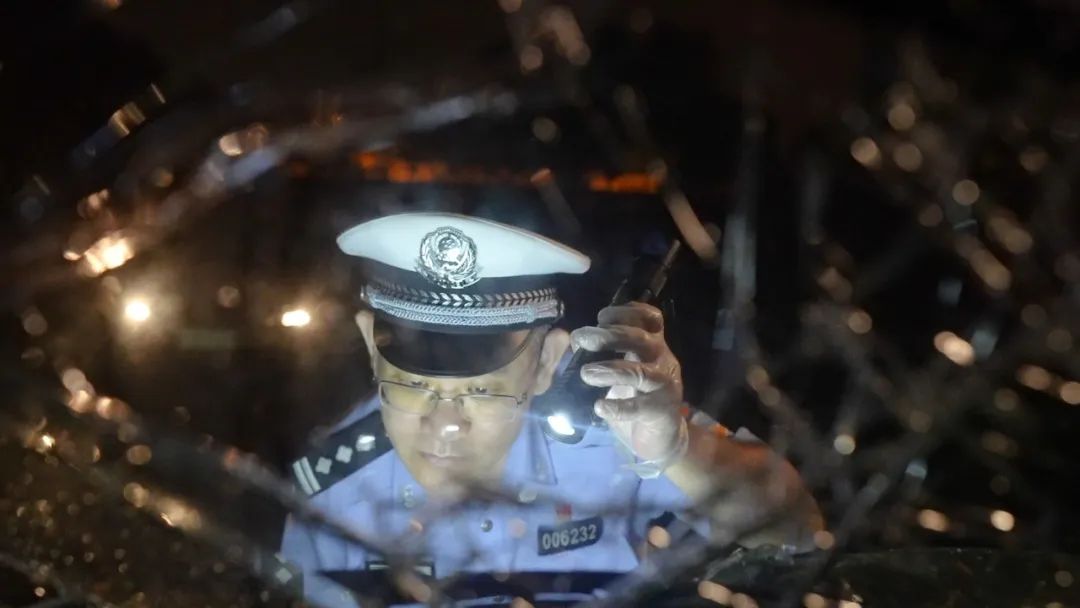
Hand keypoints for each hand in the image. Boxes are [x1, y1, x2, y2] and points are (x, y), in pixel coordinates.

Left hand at [571, 302, 685, 464]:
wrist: (662, 436)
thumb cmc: (637, 396)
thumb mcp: (623, 369)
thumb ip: (604, 353)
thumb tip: (577, 340)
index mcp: (654, 345)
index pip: (649, 318)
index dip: (626, 312)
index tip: (601, 317)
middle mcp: (663, 359)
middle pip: (641, 339)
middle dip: (609, 335)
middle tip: (582, 338)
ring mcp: (665, 385)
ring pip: (640, 372)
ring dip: (611, 370)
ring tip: (586, 373)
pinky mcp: (662, 411)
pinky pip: (640, 407)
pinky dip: (618, 406)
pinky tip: (600, 407)